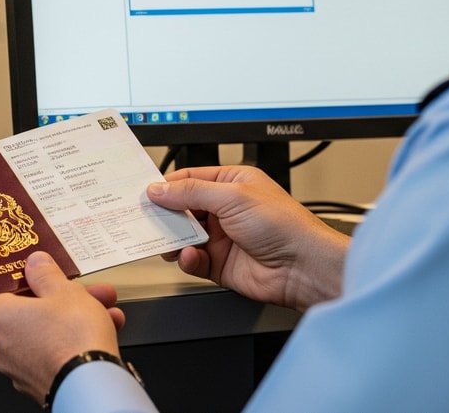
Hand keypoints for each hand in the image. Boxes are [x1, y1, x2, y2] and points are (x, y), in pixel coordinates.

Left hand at [0, 251, 125, 404]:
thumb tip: (36, 264)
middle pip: (35, 313)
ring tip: (106, 309)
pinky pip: (59, 355)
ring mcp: (22, 369)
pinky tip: (106, 331)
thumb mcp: (64, 291)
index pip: (7, 292)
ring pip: (51, 334)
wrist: (91, 385)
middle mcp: (4, 347)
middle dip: (67, 300)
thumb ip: (46, 274)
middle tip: (88, 291)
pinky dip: (78, 342)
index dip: (32, 281)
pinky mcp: (43, 383)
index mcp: (0, 318)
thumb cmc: (73, 338)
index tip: (49, 276)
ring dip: (79, 319)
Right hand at [146, 165, 348, 311]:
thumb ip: (191, 193)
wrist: (303, 268)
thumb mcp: (232, 197)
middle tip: (146, 219)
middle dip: (166, 215)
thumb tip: (160, 189)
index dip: (167, 186)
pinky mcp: (220, 264)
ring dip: (174, 239)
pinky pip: (193, 260)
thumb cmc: (284, 226)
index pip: (190, 180)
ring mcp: (223, 237)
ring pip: (184, 236)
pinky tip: (192, 256)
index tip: (145, 192)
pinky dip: (188, 259)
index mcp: (233, 183)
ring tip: (167, 241)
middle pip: (183, 209)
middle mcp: (226, 209)